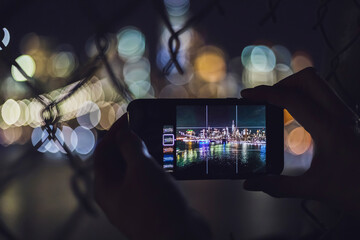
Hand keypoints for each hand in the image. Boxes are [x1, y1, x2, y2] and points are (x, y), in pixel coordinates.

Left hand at [94, 115, 210, 239]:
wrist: (179, 238)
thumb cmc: (155, 205)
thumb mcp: (140, 168)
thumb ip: (131, 147)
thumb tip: (125, 133)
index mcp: (105, 186)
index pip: (103, 151)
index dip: (114, 132)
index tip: (128, 117)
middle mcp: (117, 194)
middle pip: (117, 160)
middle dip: (129, 141)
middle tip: (143, 126)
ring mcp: (134, 200)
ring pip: (135, 170)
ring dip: (143, 154)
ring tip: (156, 139)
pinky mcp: (151, 205)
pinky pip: (148, 180)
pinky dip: (154, 167)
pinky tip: (165, 159)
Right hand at [241, 67, 359, 212]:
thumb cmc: (357, 192)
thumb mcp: (315, 189)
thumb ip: (278, 187)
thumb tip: (250, 184)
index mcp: (330, 129)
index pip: (292, 98)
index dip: (265, 93)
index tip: (246, 95)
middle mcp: (341, 115)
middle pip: (307, 78)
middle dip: (282, 84)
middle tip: (265, 100)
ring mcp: (347, 115)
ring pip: (318, 84)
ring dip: (294, 88)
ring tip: (275, 105)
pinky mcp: (348, 120)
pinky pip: (323, 96)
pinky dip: (304, 97)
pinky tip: (294, 115)